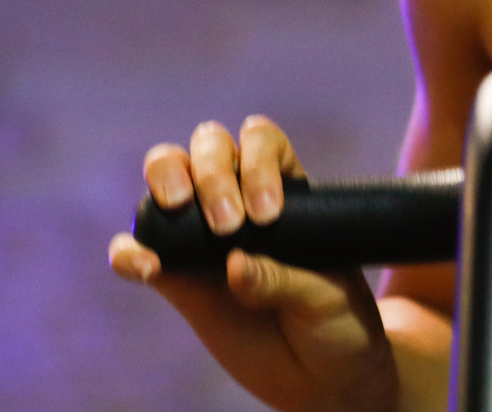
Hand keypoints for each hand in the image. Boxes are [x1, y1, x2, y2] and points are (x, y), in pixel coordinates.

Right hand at [108, 116, 399, 411]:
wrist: (320, 375)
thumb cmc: (338, 322)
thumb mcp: (327, 297)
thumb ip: (283, 279)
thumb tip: (232, 264)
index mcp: (288, 189)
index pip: (262, 142)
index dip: (259, 163)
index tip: (268, 215)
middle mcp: (240, 198)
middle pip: (209, 146)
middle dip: (212, 171)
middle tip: (229, 226)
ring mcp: (202, 236)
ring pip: (168, 177)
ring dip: (167, 179)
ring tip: (178, 209)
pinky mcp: (174, 278)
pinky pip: (135, 251)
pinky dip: (128, 251)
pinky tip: (144, 267)